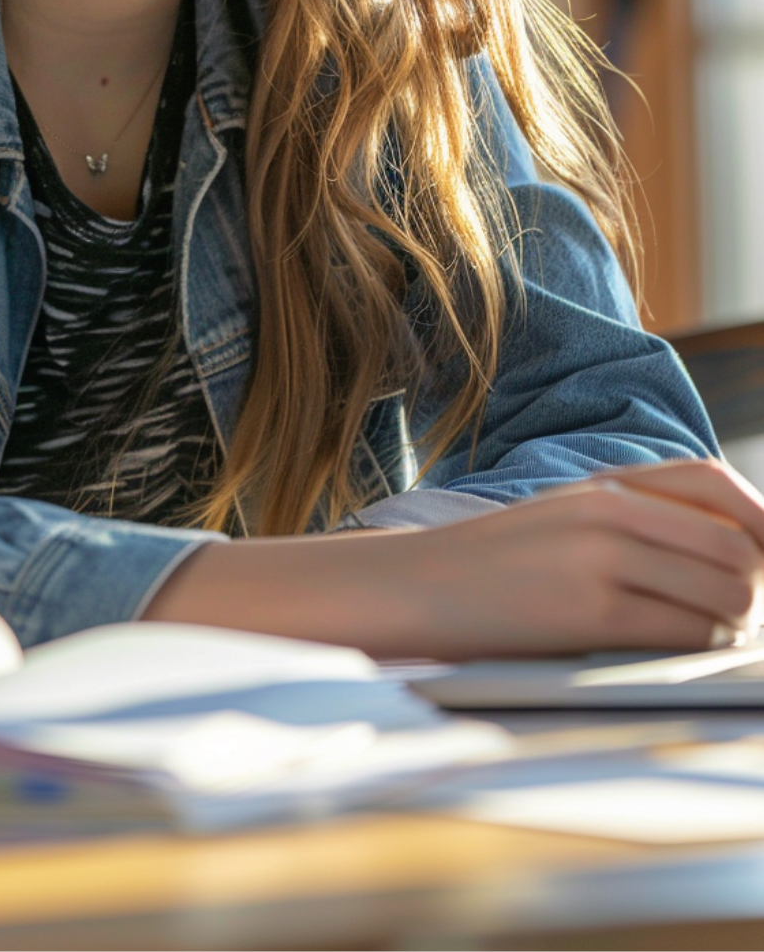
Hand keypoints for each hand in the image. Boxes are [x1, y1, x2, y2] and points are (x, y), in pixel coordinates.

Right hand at [143, 459, 763, 660]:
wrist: (409, 590)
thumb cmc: (486, 567)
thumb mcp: (558, 519)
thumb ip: (630, 520)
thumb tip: (724, 550)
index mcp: (601, 485)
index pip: (715, 484)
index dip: (757, 520)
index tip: (758, 555)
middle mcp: (607, 512)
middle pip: (735, 549)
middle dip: (746, 589)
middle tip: (719, 612)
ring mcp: (599, 560)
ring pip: (722, 598)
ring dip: (723, 627)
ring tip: (687, 636)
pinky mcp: (587, 613)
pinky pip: (683, 635)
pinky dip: (692, 651)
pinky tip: (661, 653)